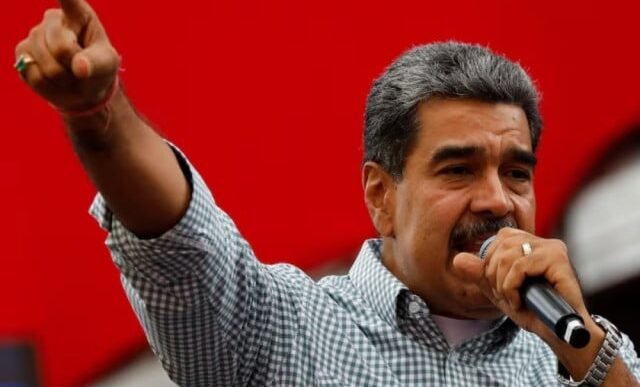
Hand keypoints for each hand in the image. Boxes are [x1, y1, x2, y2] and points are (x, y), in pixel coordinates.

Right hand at [15, 0, 119, 111]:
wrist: (83, 88)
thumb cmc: (98, 68)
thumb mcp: (107, 64)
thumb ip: (97, 63)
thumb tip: (79, 67)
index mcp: (78, 14)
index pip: (69, 0)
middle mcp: (52, 20)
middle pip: (61, 48)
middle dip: (73, 66)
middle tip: (81, 68)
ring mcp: (34, 35)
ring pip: (46, 66)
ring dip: (62, 79)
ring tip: (69, 74)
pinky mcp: (22, 53)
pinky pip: (34, 76)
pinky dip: (49, 86)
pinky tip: (55, 80)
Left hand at [452, 227, 588, 342]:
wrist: (558, 333)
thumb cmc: (533, 311)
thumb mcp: (499, 291)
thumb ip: (480, 274)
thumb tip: (457, 259)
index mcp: (532, 244)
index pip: (500, 238)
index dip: (492, 264)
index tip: (500, 288)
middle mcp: (544, 242)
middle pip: (502, 246)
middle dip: (495, 276)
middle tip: (506, 297)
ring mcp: (552, 249)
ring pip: (509, 256)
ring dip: (503, 285)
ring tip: (514, 300)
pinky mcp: (558, 259)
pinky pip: (520, 266)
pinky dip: (512, 286)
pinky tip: (519, 301)